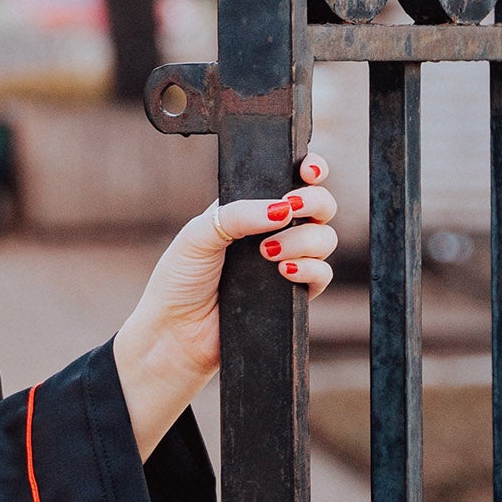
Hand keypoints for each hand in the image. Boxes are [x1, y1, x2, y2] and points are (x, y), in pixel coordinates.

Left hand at [111, 155, 337, 457]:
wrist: (176, 332)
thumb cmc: (179, 279)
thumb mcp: (199, 235)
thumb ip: (238, 214)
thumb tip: (283, 207)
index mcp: (248, 208)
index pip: (289, 179)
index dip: (309, 169)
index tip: (307, 170)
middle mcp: (272, 231)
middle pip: (319, 205)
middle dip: (315, 201)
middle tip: (290, 208)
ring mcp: (286, 261)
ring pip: (325, 238)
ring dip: (304, 239)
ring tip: (267, 253)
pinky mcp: (294, 294)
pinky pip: (322, 274)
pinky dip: (309, 268)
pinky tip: (283, 270)